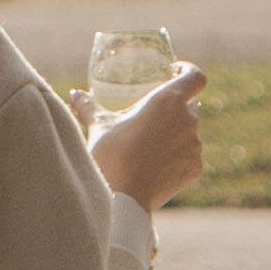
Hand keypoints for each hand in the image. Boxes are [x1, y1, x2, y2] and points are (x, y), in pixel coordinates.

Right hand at [91, 59, 208, 206]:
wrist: (123, 198)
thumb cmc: (110, 155)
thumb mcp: (98, 125)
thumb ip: (88, 106)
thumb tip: (75, 94)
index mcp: (168, 100)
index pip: (195, 76)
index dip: (188, 72)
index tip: (174, 73)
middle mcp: (188, 119)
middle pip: (192, 104)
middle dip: (176, 108)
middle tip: (155, 115)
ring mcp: (195, 145)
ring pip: (191, 132)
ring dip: (176, 134)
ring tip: (151, 144)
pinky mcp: (196, 168)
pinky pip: (190, 156)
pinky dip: (177, 157)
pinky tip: (157, 164)